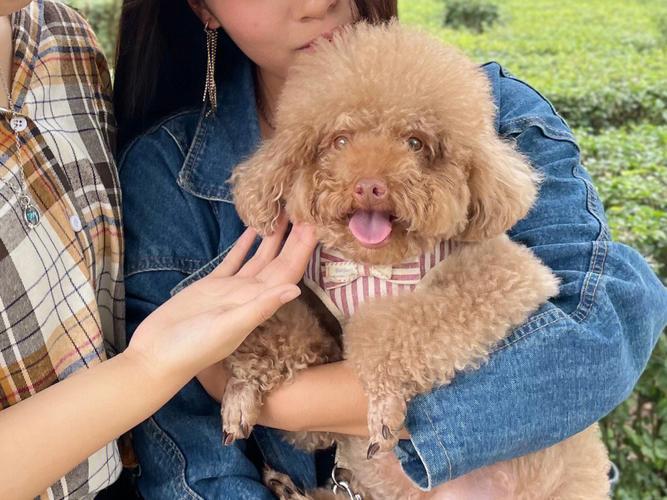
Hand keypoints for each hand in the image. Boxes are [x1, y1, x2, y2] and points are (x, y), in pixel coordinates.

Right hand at [125, 217, 316, 382]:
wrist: (157, 355)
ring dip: (273, 238)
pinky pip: (235, 260)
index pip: (289, 272)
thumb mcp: (229, 326)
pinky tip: (253, 229)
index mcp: (258, 303)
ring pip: (260, 258)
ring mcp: (232, 289)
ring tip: (284, 213)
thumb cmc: (193, 347)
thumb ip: (260, 307)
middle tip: (306, 209)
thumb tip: (296, 290)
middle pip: (279, 261)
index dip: (303, 250)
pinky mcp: (212, 285)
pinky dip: (244, 245)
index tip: (314, 225)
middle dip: (294, 238)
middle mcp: (250, 295)